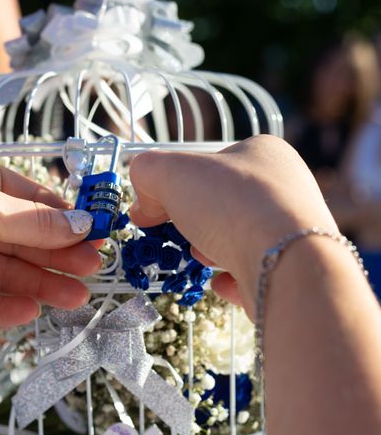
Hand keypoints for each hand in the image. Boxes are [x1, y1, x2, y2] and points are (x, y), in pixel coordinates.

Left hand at [0, 151, 100, 326]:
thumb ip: (35, 224)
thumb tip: (83, 226)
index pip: (28, 197)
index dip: (62, 216)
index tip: (95, 231)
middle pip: (22, 239)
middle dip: (57, 254)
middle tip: (93, 268)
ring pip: (7, 273)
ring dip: (41, 284)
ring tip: (76, 298)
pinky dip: (6, 307)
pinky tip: (33, 311)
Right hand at [129, 135, 337, 311]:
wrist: (286, 265)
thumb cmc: (232, 205)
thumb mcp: (170, 172)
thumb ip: (146, 173)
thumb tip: (141, 204)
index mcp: (264, 153)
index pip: (211, 163)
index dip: (177, 183)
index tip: (153, 206)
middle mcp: (285, 189)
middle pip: (220, 203)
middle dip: (194, 219)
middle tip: (178, 231)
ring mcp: (292, 231)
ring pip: (236, 237)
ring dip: (211, 249)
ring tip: (204, 256)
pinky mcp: (291, 270)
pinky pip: (251, 270)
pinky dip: (230, 276)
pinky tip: (222, 281)